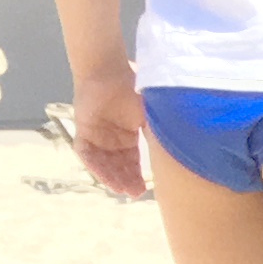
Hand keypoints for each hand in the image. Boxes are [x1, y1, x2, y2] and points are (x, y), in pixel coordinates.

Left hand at [72, 68, 150, 202]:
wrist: (109, 70)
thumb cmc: (133, 87)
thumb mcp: (152, 115)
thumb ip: (161, 132)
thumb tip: (180, 151)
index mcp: (128, 135)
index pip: (132, 162)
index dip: (138, 176)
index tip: (146, 189)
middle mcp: (111, 138)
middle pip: (118, 166)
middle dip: (126, 180)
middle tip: (134, 193)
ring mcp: (96, 135)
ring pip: (102, 163)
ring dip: (111, 177)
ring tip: (120, 189)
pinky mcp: (83, 130)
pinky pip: (86, 153)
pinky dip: (94, 166)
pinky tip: (104, 177)